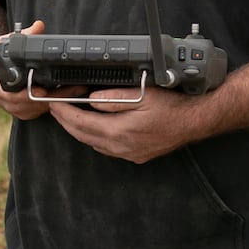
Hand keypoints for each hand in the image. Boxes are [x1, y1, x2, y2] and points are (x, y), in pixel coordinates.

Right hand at [0, 20, 89, 120]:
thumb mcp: (6, 45)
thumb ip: (24, 36)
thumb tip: (38, 26)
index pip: (15, 95)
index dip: (29, 94)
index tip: (42, 90)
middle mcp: (8, 102)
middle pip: (35, 103)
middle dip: (57, 95)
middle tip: (77, 86)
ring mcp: (17, 110)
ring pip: (41, 109)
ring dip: (58, 100)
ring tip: (77, 89)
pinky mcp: (25, 113)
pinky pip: (41, 111)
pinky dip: (53, 103)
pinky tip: (66, 94)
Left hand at [47, 85, 206, 163]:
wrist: (195, 120)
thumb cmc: (172, 106)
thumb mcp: (143, 93)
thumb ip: (114, 97)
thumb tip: (92, 100)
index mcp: (120, 131)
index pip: (81, 122)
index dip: (64, 112)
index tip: (53, 103)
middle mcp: (121, 146)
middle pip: (83, 136)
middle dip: (66, 122)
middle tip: (55, 109)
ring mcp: (129, 153)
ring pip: (94, 144)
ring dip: (79, 131)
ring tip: (70, 117)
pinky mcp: (137, 155)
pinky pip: (108, 149)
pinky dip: (95, 138)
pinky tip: (95, 129)